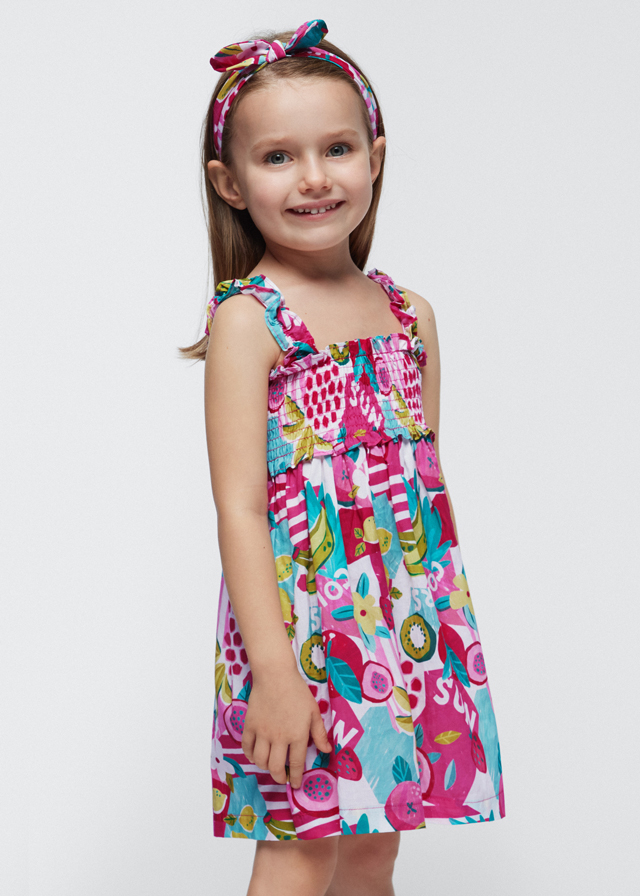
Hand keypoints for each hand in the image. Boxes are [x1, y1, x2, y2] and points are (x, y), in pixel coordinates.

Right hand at [241, 669, 331, 788]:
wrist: (275, 675)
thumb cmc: (297, 692)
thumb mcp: (313, 712)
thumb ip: (319, 733)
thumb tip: (327, 751)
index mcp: (297, 735)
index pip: (295, 763)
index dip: (296, 777)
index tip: (296, 785)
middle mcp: (279, 737)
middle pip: (275, 767)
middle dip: (279, 777)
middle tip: (282, 778)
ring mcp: (262, 732)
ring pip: (260, 760)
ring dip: (264, 767)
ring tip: (269, 766)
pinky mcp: (250, 725)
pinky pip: (247, 747)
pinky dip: (250, 755)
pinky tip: (255, 755)